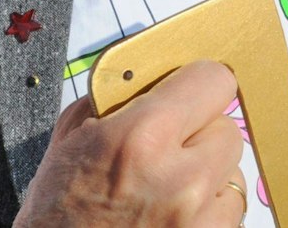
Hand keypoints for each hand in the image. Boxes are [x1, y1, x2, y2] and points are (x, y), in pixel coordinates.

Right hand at [15, 61, 249, 227]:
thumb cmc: (55, 216)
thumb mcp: (69, 141)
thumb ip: (115, 99)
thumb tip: (150, 75)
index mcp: (140, 138)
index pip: (212, 81)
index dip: (198, 84)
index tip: (188, 91)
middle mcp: (180, 179)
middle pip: (227, 128)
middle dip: (199, 133)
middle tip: (168, 147)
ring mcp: (199, 220)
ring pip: (233, 172)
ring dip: (207, 174)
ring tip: (166, 188)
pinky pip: (229, 209)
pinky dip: (208, 209)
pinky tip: (173, 214)